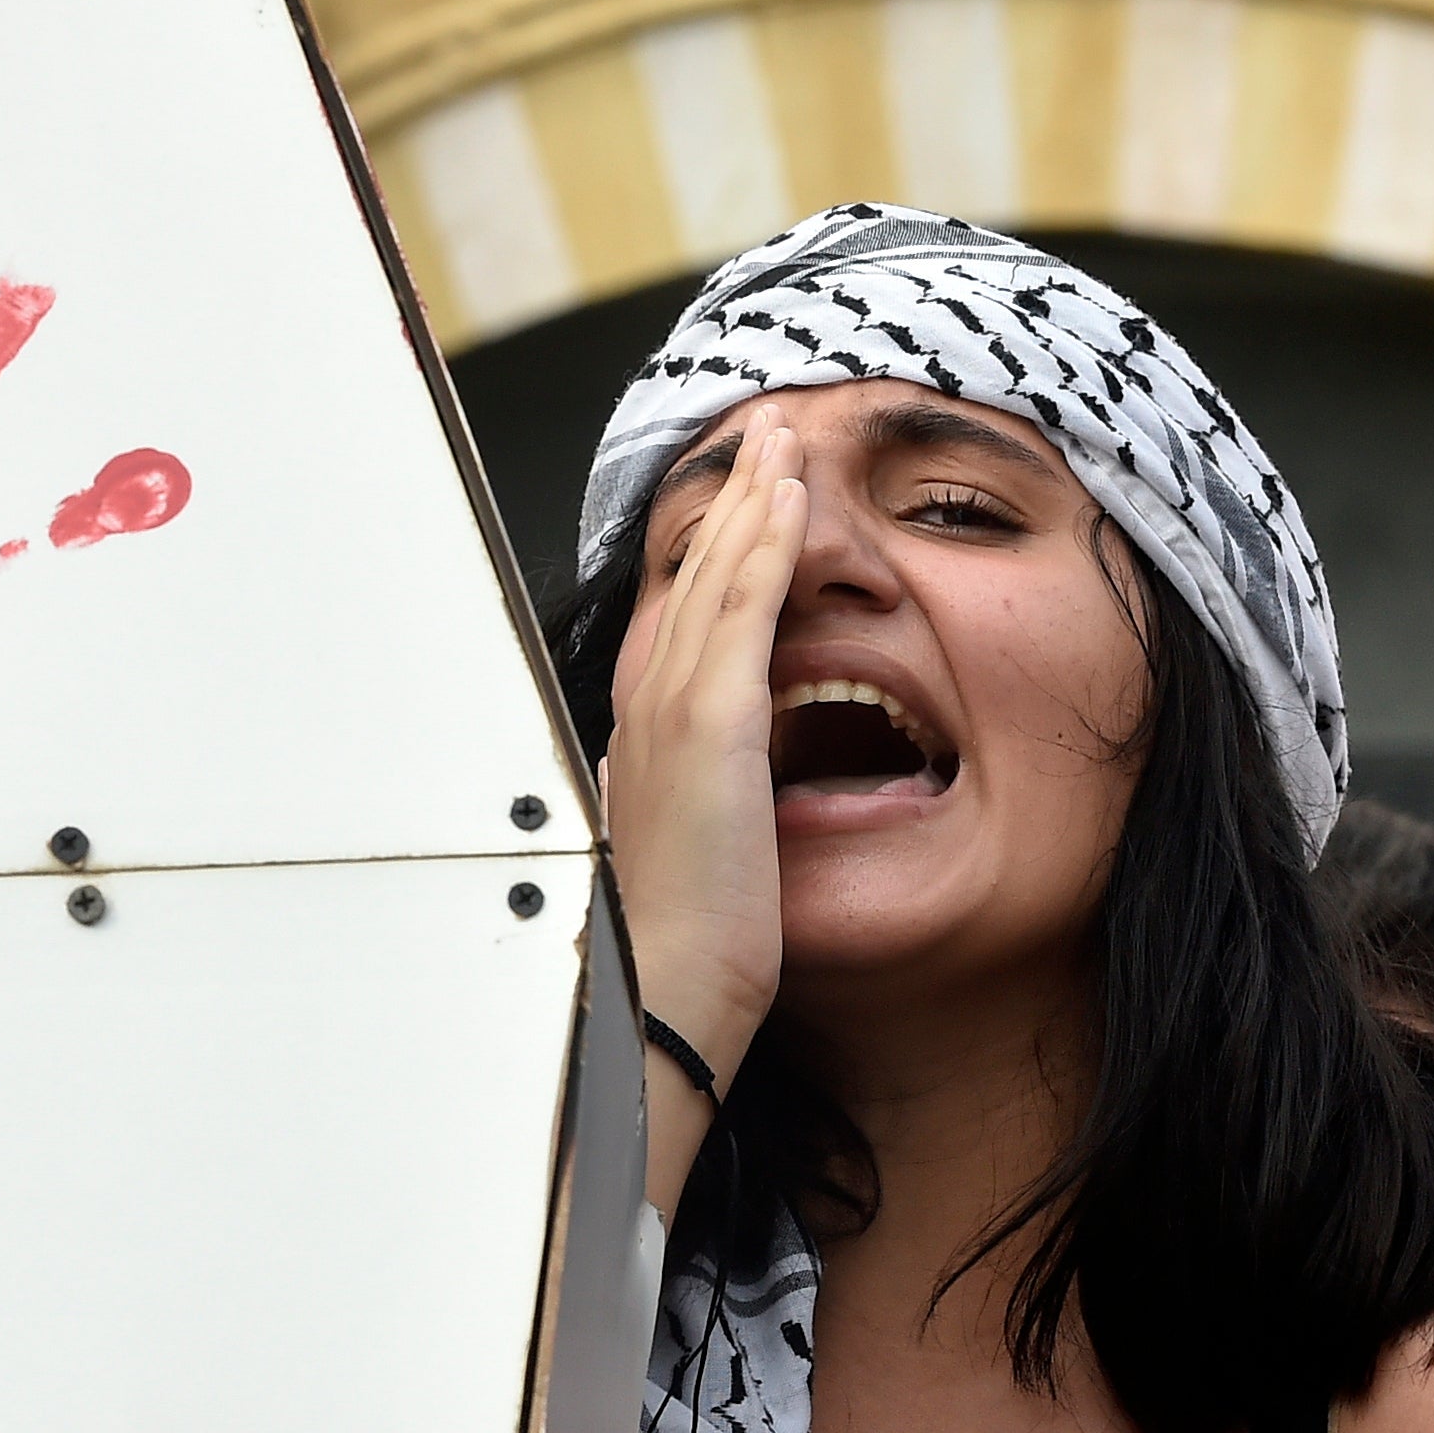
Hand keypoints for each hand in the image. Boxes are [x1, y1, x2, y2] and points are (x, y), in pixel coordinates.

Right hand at [600, 412, 802, 1199]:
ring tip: (785, 439)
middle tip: (768, 436)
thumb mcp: (690, 861)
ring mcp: (675, 709)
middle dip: (734, 499)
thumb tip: (699, 809)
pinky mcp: (714, 722)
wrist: (664, 995)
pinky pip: (744, 605)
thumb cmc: (679, 954)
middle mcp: (648, 708)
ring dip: (753, 497)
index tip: (747, 502)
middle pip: (696, 576)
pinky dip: (763, 542)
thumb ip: (693, 814)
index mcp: (644, 741)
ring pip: (719, 573)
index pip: (685, 620)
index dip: (716, 552)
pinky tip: (789, 497)